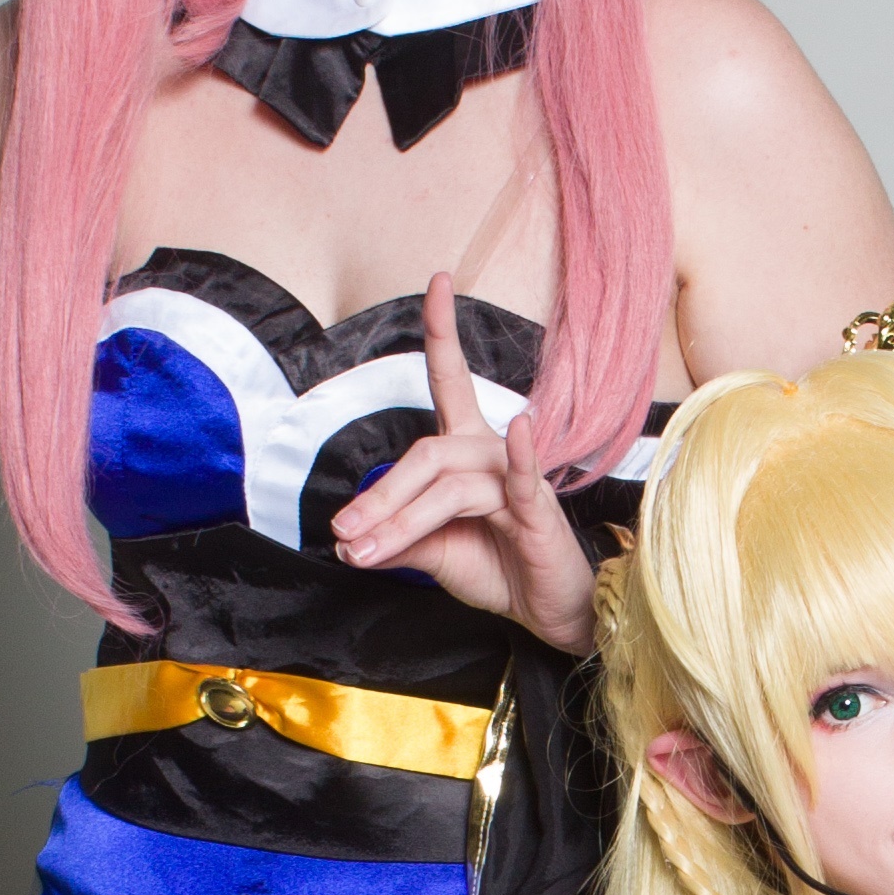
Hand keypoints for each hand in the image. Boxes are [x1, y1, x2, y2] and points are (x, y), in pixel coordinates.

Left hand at [328, 278, 600, 651]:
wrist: (548, 613)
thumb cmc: (499, 570)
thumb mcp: (434, 554)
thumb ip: (397, 540)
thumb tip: (349, 540)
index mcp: (467, 454)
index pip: (452, 382)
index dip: (444, 332)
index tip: (438, 281)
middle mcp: (491, 455)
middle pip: (429, 453)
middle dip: (380, 495)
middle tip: (345, 535)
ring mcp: (518, 481)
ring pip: (450, 482)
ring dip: (402, 519)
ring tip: (366, 552)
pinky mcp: (539, 511)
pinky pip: (523, 478)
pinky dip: (521, 455)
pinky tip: (520, 430)